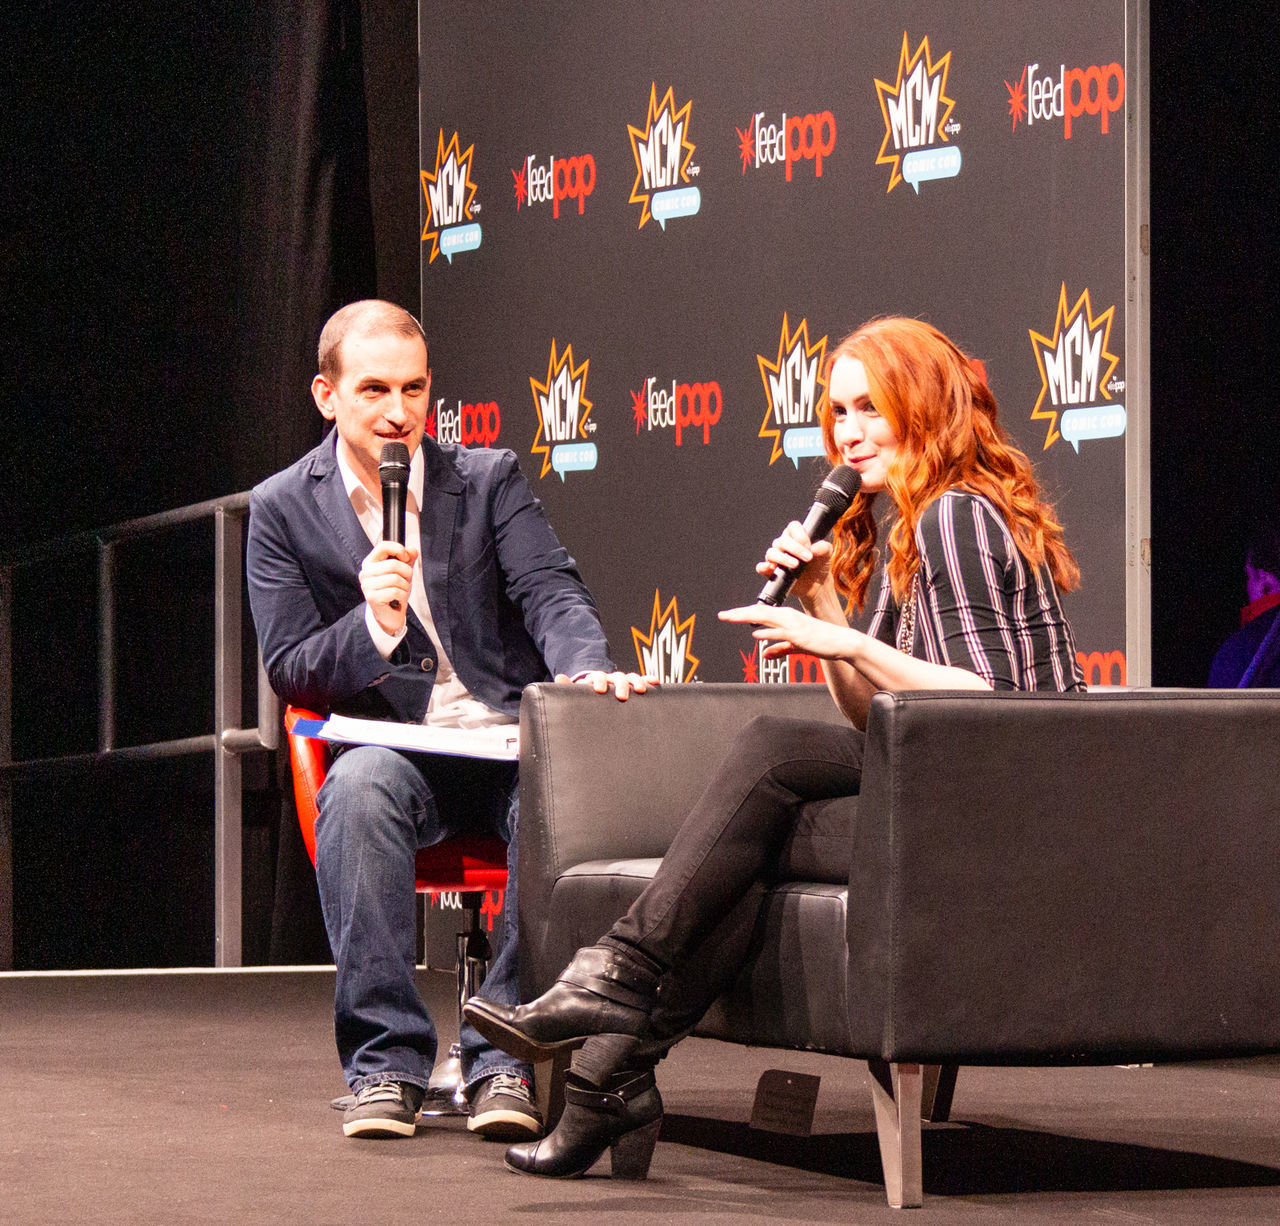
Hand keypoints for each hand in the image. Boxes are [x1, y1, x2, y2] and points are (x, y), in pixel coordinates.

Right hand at [359, 540, 417, 635]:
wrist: (389, 614)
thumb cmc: (394, 591)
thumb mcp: (402, 572)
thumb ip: (407, 559)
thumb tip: (413, 550)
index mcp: (370, 563)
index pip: (383, 546)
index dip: (399, 549)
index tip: (406, 557)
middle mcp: (365, 573)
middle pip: (393, 564)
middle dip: (406, 573)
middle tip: (406, 580)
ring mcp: (367, 586)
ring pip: (395, 579)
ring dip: (405, 586)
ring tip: (401, 591)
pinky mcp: (372, 597)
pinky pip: (395, 591)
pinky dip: (402, 595)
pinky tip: (398, 599)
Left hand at [555, 670, 657, 699]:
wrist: (596, 696)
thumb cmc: (587, 697)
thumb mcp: (578, 693)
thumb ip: (568, 687)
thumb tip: (559, 677)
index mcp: (597, 679)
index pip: (598, 676)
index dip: (599, 680)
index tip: (599, 689)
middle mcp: (611, 679)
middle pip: (617, 676)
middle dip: (620, 684)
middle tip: (621, 695)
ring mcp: (623, 682)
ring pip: (630, 677)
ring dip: (636, 681)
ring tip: (640, 690)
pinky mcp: (633, 686)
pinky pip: (642, 681)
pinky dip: (648, 680)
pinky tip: (655, 682)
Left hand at [719, 603, 857, 661]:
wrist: (840, 642)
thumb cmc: (820, 641)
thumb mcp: (795, 646)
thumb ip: (779, 649)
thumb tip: (764, 655)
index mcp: (786, 616)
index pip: (760, 612)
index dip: (742, 613)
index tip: (728, 615)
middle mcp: (787, 617)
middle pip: (758, 612)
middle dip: (739, 613)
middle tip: (722, 615)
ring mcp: (793, 625)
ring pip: (766, 618)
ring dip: (747, 617)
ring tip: (731, 618)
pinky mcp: (799, 636)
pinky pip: (781, 633)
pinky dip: (768, 633)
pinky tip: (757, 634)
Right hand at [756, 521, 832, 604]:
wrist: (817, 585)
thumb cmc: (820, 565)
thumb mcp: (827, 554)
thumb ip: (823, 547)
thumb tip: (814, 549)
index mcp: (796, 536)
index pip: (793, 527)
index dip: (800, 535)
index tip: (809, 546)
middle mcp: (783, 545)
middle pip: (782, 540)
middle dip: (795, 549)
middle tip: (808, 558)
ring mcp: (776, 558)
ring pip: (772, 553)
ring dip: (783, 558)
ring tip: (795, 565)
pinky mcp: (771, 572)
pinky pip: (761, 567)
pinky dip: (764, 567)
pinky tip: (771, 568)